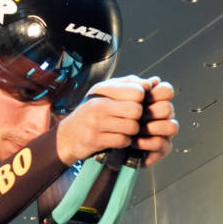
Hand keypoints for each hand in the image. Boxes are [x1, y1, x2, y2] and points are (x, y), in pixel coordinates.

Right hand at [54, 76, 177, 165]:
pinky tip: (119, 139)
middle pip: (136, 110)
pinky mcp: (95, 140)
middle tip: (132, 120)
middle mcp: (98, 105)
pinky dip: (125, 141)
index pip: (137, 91)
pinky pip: (123, 140)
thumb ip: (129, 85)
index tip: (137, 104)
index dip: (142, 100)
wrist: (68, 136)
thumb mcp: (105, 94)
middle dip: (138, 117)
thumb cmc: (92, 113)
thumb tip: (154, 81)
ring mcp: (96, 123)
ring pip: (132, 126)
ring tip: (126, 130)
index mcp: (102, 90)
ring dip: (132, 131)